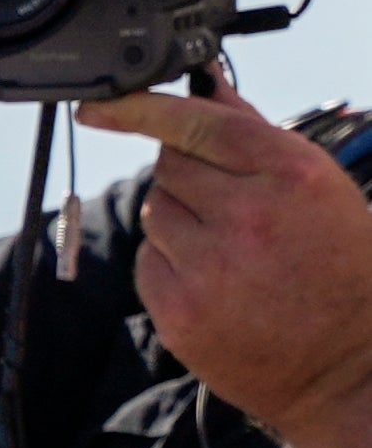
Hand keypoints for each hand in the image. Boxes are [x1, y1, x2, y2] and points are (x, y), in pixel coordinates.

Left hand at [81, 81, 371, 447]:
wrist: (351, 368)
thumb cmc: (338, 266)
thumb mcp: (317, 188)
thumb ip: (251, 130)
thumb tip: (202, 79)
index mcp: (291, 177)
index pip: (195, 122)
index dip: (141, 107)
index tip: (99, 105)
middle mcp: (248, 218)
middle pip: (168, 164)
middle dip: (192, 178)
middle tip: (234, 211)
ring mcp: (211, 269)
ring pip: (155, 210)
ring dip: (181, 222)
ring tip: (234, 252)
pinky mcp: (180, 311)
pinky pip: (147, 259)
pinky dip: (171, 265)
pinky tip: (218, 284)